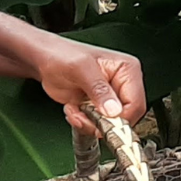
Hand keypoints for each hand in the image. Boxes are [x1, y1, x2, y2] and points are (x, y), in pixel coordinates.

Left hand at [31, 37, 146, 133]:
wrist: (45, 61)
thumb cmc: (62, 55)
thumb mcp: (81, 69)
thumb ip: (99, 89)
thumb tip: (114, 110)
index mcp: (127, 69)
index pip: (136, 103)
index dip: (120, 118)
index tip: (102, 122)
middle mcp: (123, 83)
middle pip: (125, 118)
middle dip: (101, 122)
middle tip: (83, 115)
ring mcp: (111, 97)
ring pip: (111, 125)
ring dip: (89, 123)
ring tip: (76, 110)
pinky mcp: (99, 107)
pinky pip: (99, 126)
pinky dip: (84, 123)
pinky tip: (74, 110)